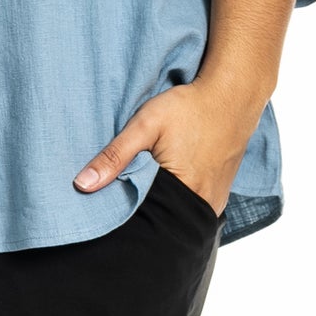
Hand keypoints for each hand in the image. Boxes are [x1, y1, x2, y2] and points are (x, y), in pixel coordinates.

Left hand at [73, 69, 263, 219]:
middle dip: (143, 214)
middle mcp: (203, 205)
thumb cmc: (189, 107)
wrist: (233, 94)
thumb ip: (114, 156)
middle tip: (125, 200)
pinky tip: (167, 189)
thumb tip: (82, 185)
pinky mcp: (221, 195)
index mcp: (184, 193)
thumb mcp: (145, 125)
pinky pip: (194, 209)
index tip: (108, 207)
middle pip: (163, 220)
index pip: (144, 219)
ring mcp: (215, 201)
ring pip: (178, 216)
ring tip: (146, 194)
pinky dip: (178, 203)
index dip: (124, 214)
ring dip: (161, 208)